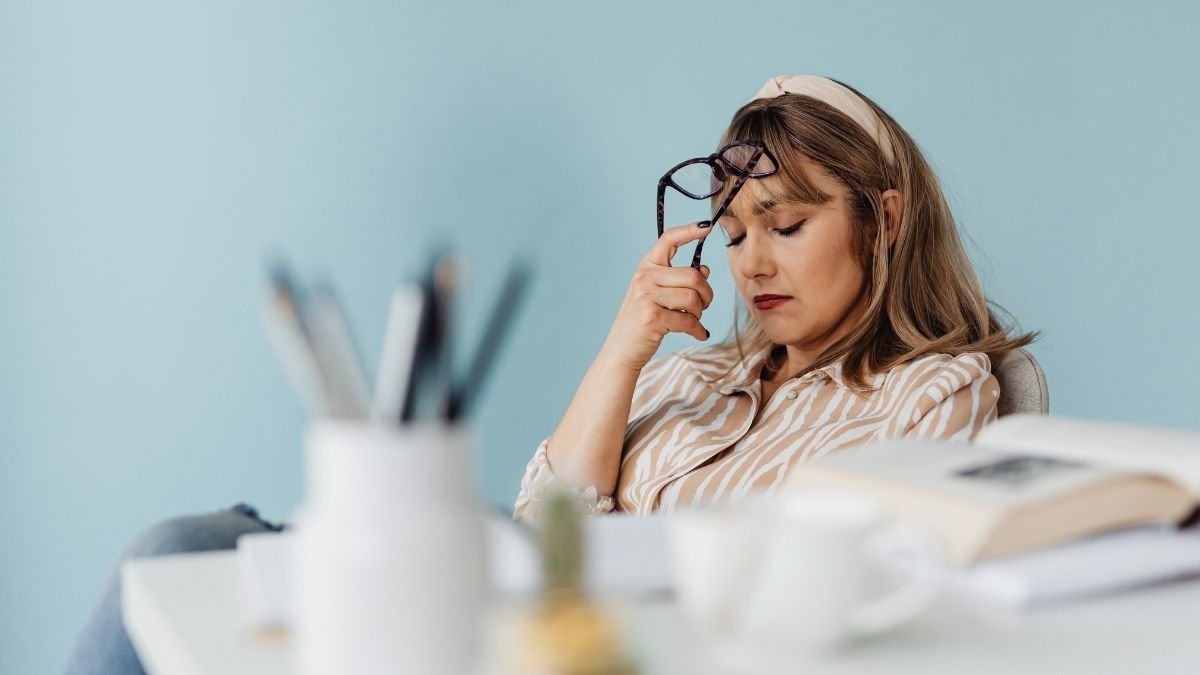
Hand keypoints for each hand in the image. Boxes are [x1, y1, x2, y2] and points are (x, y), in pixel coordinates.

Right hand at [600, 222, 715, 372]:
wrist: (620, 350)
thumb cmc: (642, 321)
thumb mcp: (656, 295)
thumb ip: (678, 280)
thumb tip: (705, 269)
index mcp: (646, 267)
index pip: (668, 240)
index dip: (689, 231)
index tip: (707, 227)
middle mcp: (644, 278)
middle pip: (693, 276)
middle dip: (707, 294)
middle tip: (704, 305)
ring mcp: (646, 297)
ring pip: (693, 298)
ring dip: (700, 312)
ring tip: (695, 319)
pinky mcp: (653, 317)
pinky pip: (689, 320)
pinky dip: (698, 329)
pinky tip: (699, 333)